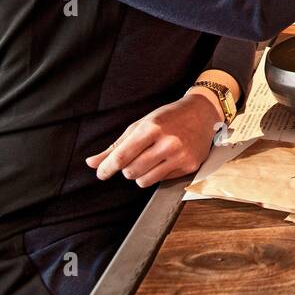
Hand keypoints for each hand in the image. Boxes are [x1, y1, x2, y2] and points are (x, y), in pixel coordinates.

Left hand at [85, 91, 221, 188]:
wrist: (202, 113)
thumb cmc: (168, 117)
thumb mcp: (141, 125)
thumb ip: (116, 146)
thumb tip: (92, 163)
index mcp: (152, 128)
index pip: (122, 156)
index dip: (107, 168)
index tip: (101, 173)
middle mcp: (168, 143)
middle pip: (131, 172)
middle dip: (127, 169)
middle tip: (134, 159)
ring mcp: (181, 156)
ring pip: (145, 181)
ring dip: (141, 174)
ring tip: (149, 160)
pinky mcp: (190, 166)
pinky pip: (162, 180)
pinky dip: (158, 173)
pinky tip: (166, 160)